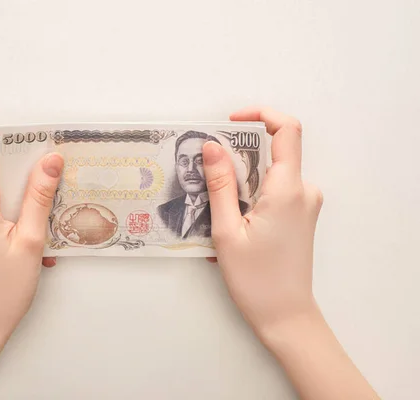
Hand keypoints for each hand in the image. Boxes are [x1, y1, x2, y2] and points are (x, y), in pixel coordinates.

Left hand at [0, 131, 63, 338]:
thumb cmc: (3, 289)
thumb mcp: (30, 240)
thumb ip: (39, 195)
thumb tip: (51, 158)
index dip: (7, 137)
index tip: (36, 145)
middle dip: (23, 168)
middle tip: (53, 182)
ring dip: (22, 194)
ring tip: (47, 218)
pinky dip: (13, 210)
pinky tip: (33, 234)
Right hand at [202, 107, 322, 338]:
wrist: (286, 315)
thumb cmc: (256, 279)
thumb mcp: (227, 231)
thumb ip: (220, 184)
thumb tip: (212, 146)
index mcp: (287, 190)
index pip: (287, 130)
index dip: (261, 115)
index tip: (232, 121)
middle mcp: (304, 191)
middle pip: (274, 150)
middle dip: (239, 154)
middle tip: (209, 175)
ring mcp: (306, 203)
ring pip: (272, 171)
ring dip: (243, 178)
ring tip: (217, 209)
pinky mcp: (301, 215)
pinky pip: (276, 188)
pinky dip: (252, 192)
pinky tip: (232, 220)